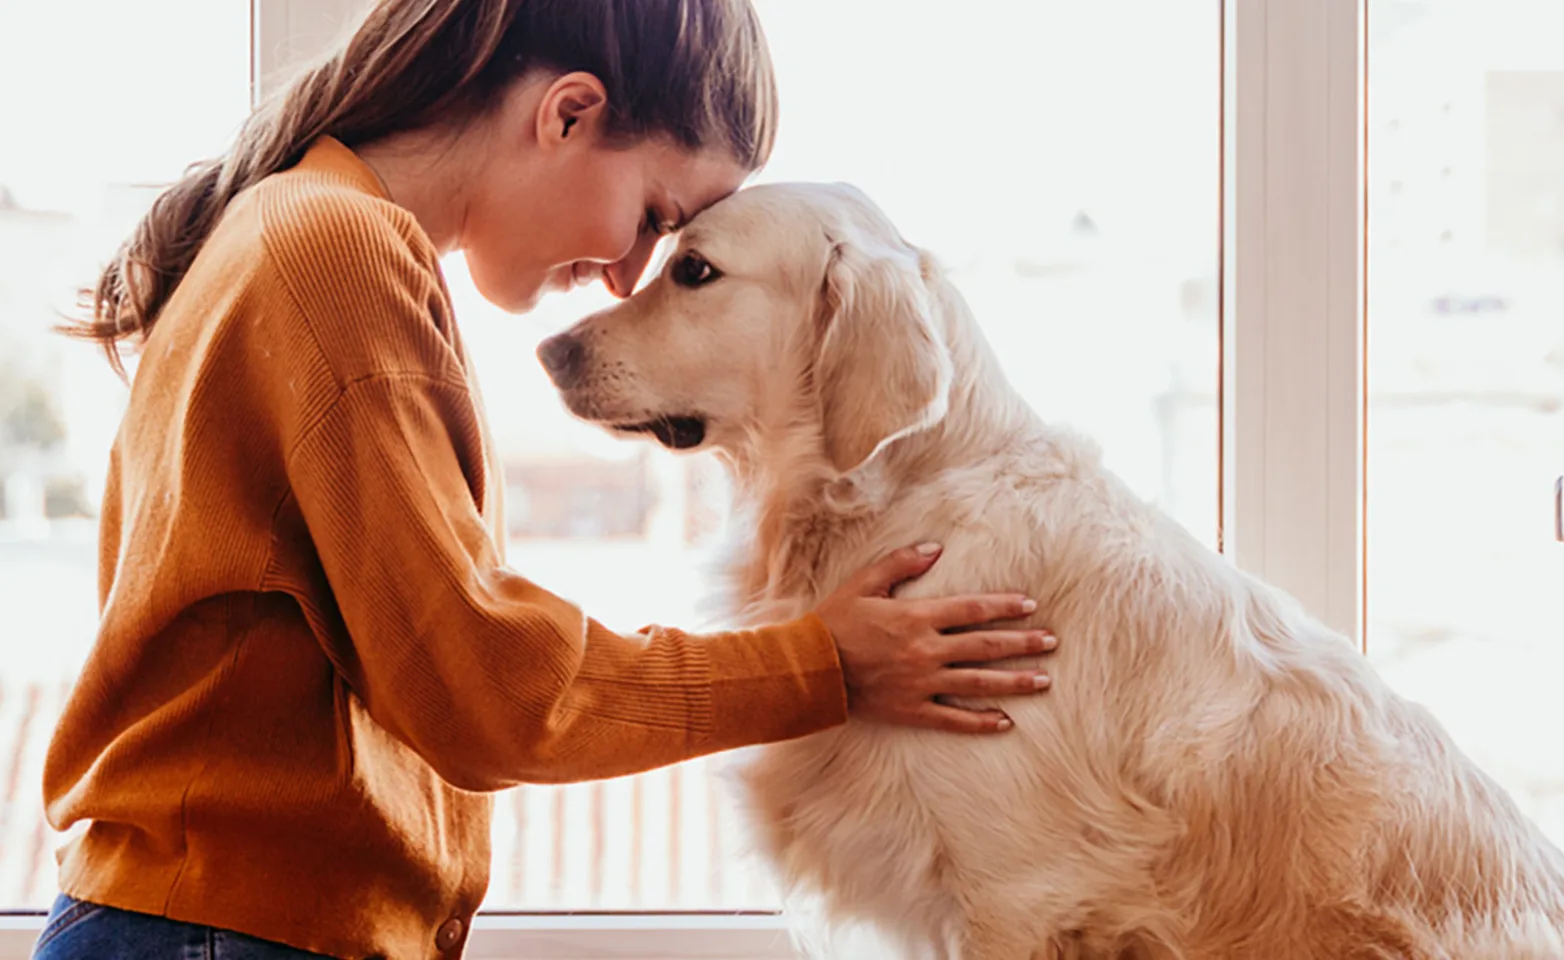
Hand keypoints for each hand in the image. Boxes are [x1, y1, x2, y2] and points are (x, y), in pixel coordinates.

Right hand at [813, 543, 1055, 733]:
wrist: (811, 668)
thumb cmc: (834, 622)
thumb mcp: (864, 583)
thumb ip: (900, 563)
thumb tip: (935, 548)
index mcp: (917, 617)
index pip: (972, 609)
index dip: (1003, 606)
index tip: (1030, 605)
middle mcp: (926, 650)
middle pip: (985, 646)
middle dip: (1022, 644)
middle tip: (1052, 643)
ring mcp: (922, 683)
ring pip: (978, 682)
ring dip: (1014, 681)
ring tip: (1043, 681)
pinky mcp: (912, 710)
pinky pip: (954, 718)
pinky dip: (980, 721)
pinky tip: (1005, 722)